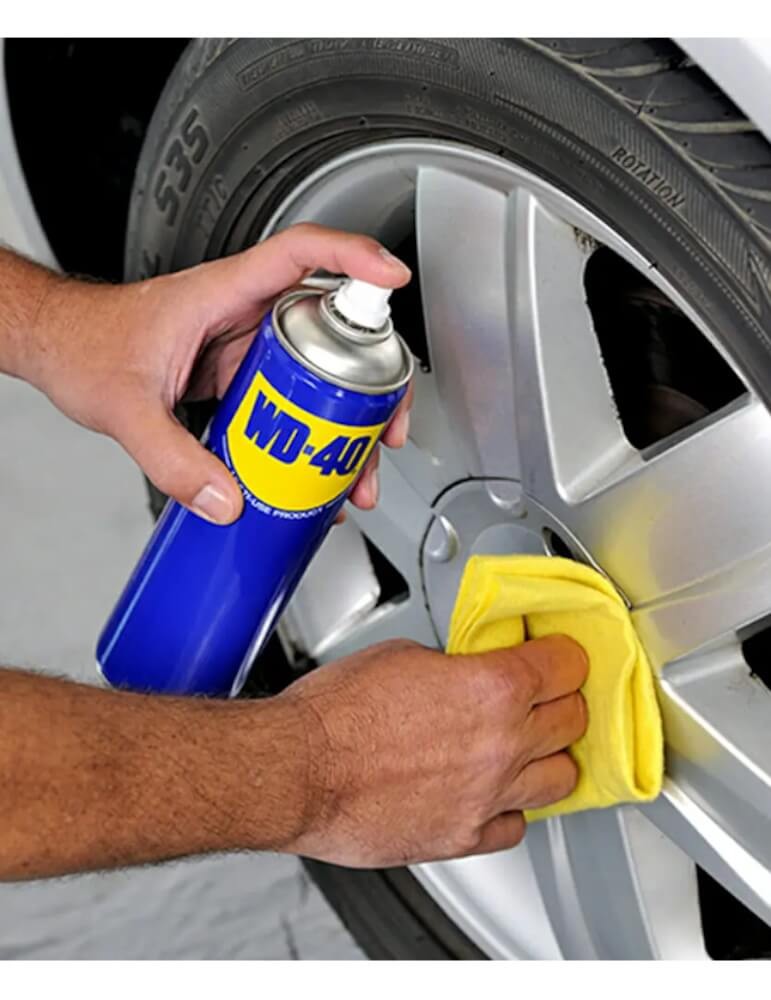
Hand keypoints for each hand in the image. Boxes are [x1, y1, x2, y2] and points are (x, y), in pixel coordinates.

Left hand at [22, 224, 411, 523]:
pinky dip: (313, 431)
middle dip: (371, 380)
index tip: (392, 276)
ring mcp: (244, 343)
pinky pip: (292, 396)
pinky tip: (315, 470)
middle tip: (385, 428)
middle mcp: (242, 311)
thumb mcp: (126, 407)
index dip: (354, 256)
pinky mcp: (239, 373)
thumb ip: (172, 459)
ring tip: (356, 470)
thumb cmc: (84, 344)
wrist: (60, 349)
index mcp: (222, 291)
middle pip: (331, 328)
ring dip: (347, 418)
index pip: (300, 253)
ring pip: (318, 369)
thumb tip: (226, 500)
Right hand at [275, 635, 588, 867]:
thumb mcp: (403, 654)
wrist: (297, 769)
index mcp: (491, 689)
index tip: (559, 656)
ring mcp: (486, 796)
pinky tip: (493, 792)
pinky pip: (515, 827)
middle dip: (562, 700)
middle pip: (573, 720)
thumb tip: (466, 671)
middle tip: (545, 694)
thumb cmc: (335, 713)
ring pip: (560, 779)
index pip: (567, 666)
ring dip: (548, 757)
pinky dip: (511, 808)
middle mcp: (501, 745)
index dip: (564, 655)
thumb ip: (454, 666)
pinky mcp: (462, 838)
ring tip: (529, 746)